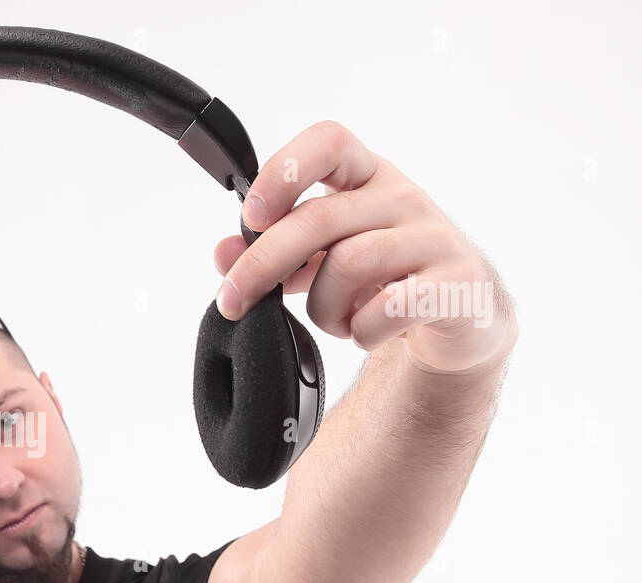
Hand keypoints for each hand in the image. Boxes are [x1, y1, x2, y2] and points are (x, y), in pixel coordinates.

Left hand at [213, 121, 517, 374]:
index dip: (283, 171)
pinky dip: (362, 329)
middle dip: (263, 265)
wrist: (465, 316)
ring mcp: (435, 238)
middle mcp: (403, 198)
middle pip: (320, 219)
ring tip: (334, 320)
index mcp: (368, 178)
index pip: (329, 143)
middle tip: (234, 301)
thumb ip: (274, 252)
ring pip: (349, 264)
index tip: (252, 216)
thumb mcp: (325, 259)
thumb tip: (224, 255)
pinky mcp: (458, 283)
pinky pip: (389, 307)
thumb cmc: (387, 277)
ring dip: (323, 307)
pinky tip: (365, 332)